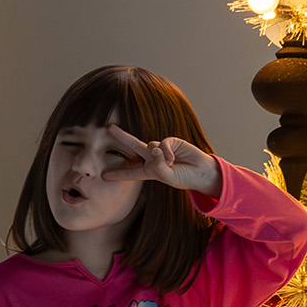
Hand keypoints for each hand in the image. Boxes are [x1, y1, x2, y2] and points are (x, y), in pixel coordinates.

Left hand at [103, 125, 222, 197]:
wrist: (202, 172)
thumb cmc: (185, 178)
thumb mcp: (168, 178)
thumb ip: (158, 166)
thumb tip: (154, 148)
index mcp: (150, 171)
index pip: (132, 173)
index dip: (118, 174)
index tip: (104, 176)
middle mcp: (154, 158)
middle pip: (134, 146)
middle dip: (122, 136)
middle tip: (109, 128)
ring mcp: (162, 149)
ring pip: (150, 146)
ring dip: (159, 155)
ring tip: (171, 163)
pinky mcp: (172, 142)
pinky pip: (162, 143)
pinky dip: (166, 151)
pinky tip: (173, 158)